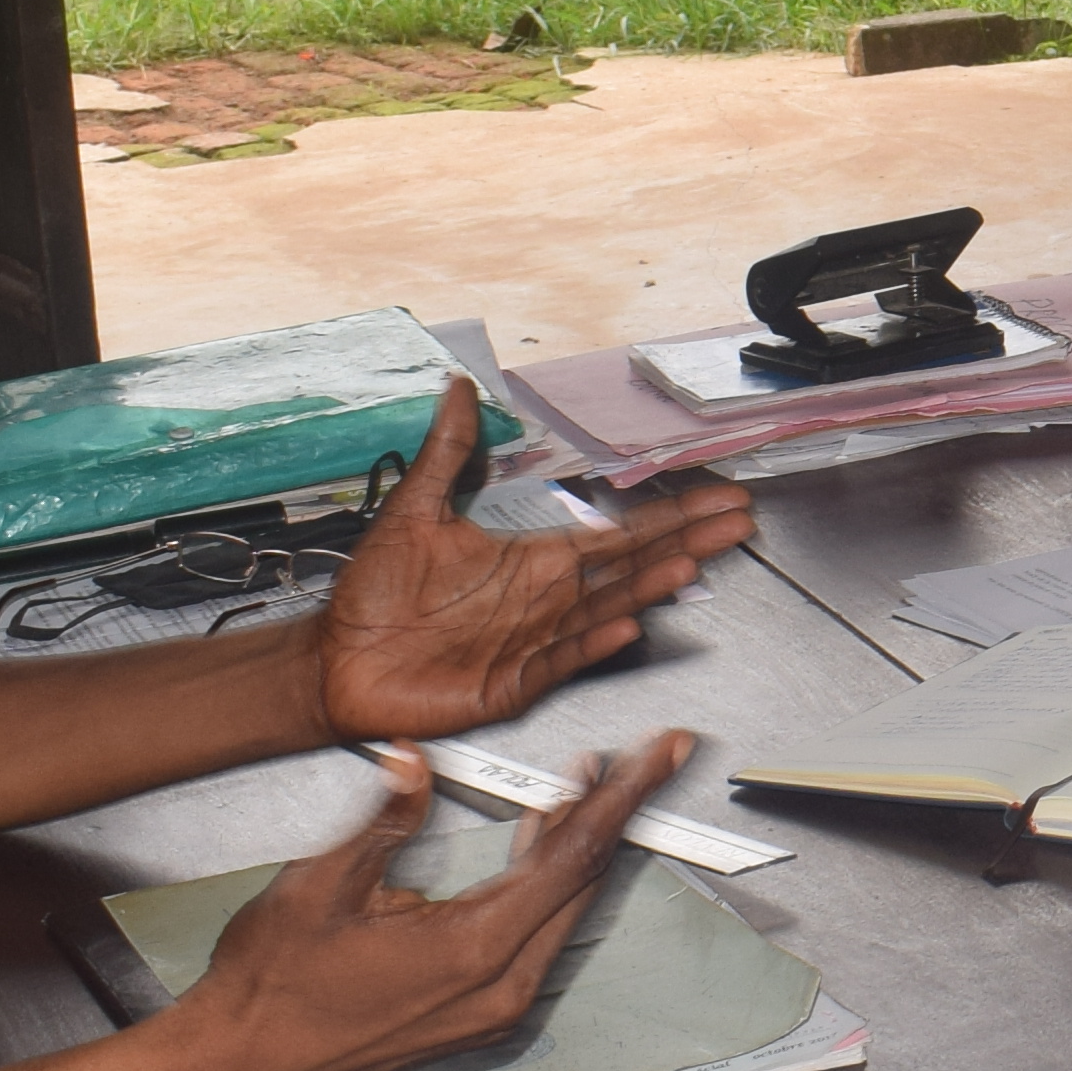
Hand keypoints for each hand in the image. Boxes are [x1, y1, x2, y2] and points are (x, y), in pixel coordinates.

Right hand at [162, 733, 687, 1070]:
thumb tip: (418, 763)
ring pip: (562, 911)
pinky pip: (534, 938)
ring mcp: (494, 1009)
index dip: (623, 795)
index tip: (660, 754)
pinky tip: (534, 846)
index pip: (574, 856)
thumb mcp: (321, 883)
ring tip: (584, 786)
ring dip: (575, 847)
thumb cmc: (273, 987)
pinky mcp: (480, 1016)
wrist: (242, 1064)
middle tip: (634, 757)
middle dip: (612, 813)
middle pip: (583, 884)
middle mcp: (500, 987)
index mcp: (473, 950)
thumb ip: (384, 819)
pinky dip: (543, 886)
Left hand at [306, 379, 757, 742]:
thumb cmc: (372, 597)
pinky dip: (594, 641)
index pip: (617, 534)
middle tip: (737, 522)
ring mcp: (534, 642)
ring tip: (690, 563)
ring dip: (649, 586)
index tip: (716, 497)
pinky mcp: (512, 682)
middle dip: (686, 541)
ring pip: (606, 607)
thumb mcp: (412, 509)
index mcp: (531, 561)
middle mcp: (543, 600)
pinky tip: (627, 621)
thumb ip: (446, 451)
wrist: (334, 662)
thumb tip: (454, 388)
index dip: (669, 515)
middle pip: (630, 566)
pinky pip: (562, 658)